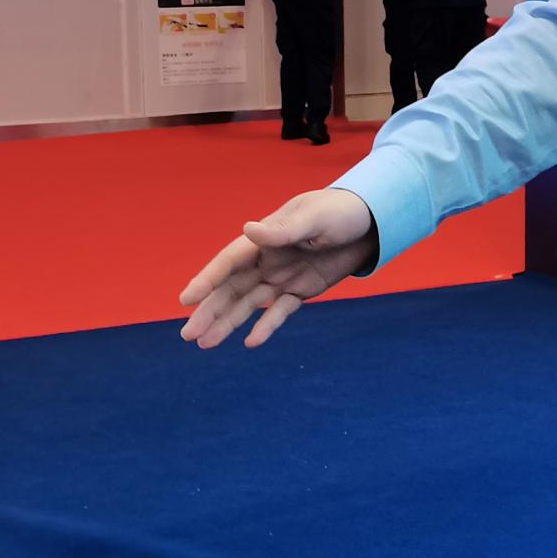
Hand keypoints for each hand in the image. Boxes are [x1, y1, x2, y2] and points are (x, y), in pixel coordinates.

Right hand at [179, 188, 379, 348]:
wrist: (369, 223)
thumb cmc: (339, 212)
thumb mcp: (314, 218)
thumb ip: (284, 230)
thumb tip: (248, 230)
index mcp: (264, 238)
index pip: (229, 262)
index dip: (207, 280)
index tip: (186, 300)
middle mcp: (266, 260)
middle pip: (231, 289)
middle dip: (209, 311)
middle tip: (187, 335)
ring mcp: (282, 277)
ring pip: (248, 305)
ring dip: (227, 324)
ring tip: (204, 344)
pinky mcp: (300, 291)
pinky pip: (279, 312)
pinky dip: (265, 327)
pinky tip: (249, 343)